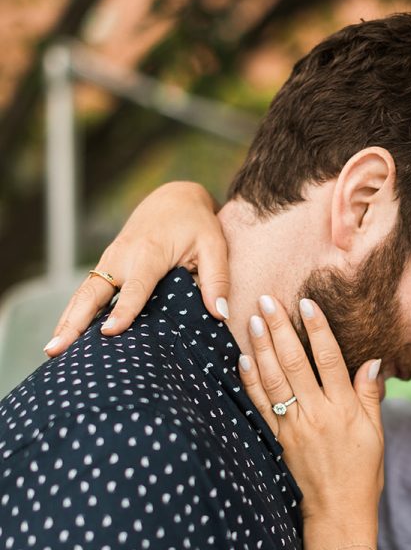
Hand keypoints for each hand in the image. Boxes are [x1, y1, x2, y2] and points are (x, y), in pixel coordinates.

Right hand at [45, 182, 227, 355]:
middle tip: (57, 349)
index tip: (110, 332)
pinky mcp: (106, 268)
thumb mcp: (215, 246)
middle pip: (92, 292)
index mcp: (148, 252)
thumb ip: (217, 279)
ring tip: (52, 351)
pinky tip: (64, 338)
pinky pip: (86, 294)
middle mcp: (121, 257)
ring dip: (67, 321)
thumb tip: (220, 313)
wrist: (173, 198)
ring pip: (82, 294)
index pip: (135, 286)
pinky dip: (73, 314)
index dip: (123, 309)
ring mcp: (109, 262)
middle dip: (75, 321)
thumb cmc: (196, 225)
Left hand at [238, 296, 383, 531]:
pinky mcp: (277, 440)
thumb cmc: (362, 473)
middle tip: (267, 300)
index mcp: (344, 409)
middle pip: (296, 362)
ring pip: (274, 379)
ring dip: (261, 348)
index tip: (307, 303)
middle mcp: (317, 414)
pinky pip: (260, 406)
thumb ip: (369, 396)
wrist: (338, 512)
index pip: (330, 359)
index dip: (318, 329)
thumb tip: (372, 361)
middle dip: (280, 328)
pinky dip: (250, 381)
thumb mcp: (375, 433)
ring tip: (253, 320)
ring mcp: (294, 427)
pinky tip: (242, 360)